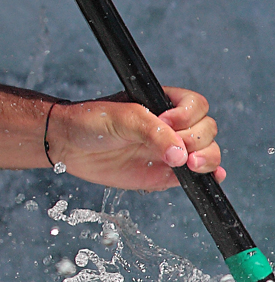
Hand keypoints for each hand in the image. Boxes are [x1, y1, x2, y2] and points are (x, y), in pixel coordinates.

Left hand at [50, 87, 224, 191]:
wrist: (68, 145)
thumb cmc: (91, 121)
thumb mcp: (122, 118)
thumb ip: (152, 132)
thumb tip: (180, 156)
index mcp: (163, 104)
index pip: (196, 106)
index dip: (188, 115)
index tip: (166, 122)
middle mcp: (171, 127)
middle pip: (207, 130)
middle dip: (197, 140)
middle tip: (172, 149)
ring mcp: (170, 151)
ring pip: (207, 152)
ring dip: (208, 159)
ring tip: (190, 165)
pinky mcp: (166, 173)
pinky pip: (197, 176)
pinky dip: (210, 176)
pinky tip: (212, 177)